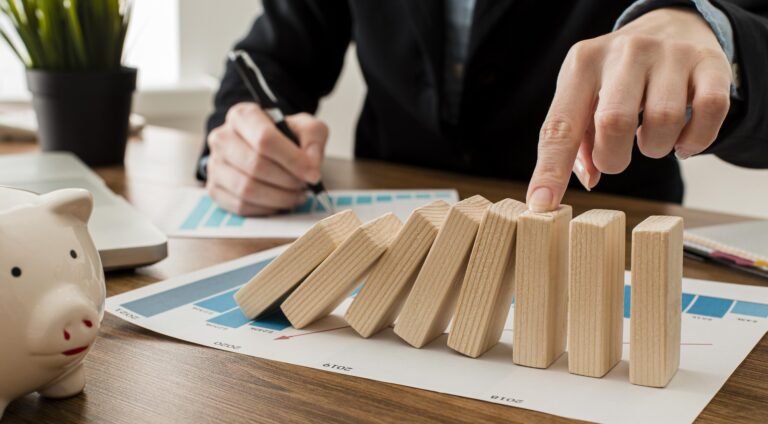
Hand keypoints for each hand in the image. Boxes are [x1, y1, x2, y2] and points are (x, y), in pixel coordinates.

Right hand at [206, 102, 327, 214]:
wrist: (266, 149)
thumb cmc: (285, 138)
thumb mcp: (306, 128)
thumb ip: (313, 139)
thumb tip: (310, 166)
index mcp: (243, 116)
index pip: (265, 139)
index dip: (293, 160)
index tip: (313, 174)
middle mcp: (222, 137)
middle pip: (256, 165)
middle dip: (287, 180)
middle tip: (304, 185)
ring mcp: (215, 164)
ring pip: (247, 189)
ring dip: (279, 197)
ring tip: (296, 194)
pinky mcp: (215, 188)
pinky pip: (240, 206)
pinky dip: (266, 208)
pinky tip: (279, 201)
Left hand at [527, 8, 731, 211]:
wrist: (671, 25)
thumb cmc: (616, 76)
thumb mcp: (584, 96)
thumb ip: (578, 141)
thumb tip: (590, 179)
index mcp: (582, 64)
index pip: (560, 125)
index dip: (551, 169)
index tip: (542, 204)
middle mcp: (624, 52)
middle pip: (614, 122)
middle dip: (613, 158)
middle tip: (615, 158)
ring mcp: (669, 54)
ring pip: (664, 120)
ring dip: (654, 148)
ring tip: (648, 139)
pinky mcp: (709, 62)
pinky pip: (709, 112)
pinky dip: (695, 141)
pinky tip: (682, 140)